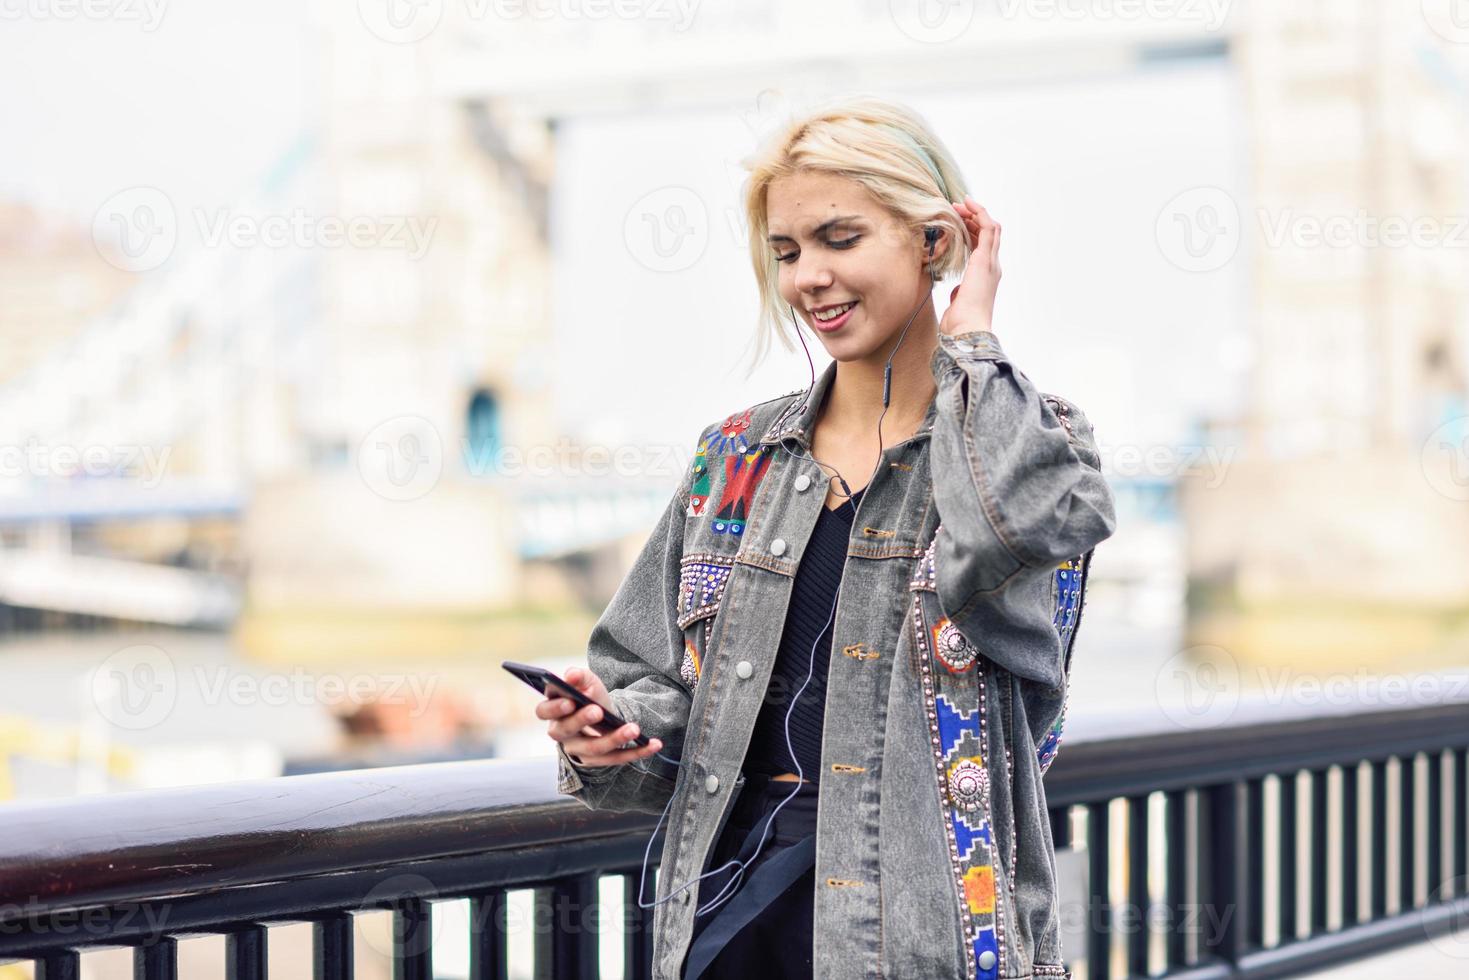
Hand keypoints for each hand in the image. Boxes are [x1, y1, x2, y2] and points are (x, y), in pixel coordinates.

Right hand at [538, 665, 662, 765]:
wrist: (604, 717)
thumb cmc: (590, 696)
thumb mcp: (587, 682)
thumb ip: (579, 676)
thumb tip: (571, 675)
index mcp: (553, 710)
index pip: (544, 710)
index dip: (555, 708)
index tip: (570, 701)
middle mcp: (561, 732)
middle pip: (565, 731)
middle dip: (581, 721)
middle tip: (598, 711)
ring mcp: (578, 750)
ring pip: (593, 749)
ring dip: (614, 739)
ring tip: (634, 729)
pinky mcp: (598, 761)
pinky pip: (616, 759)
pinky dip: (637, 752)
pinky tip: (654, 744)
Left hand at [938, 195, 1000, 336]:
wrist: (966, 328)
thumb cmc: (960, 321)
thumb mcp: (960, 302)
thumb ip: (961, 292)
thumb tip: (958, 290)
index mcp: (986, 276)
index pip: (983, 246)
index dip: (973, 230)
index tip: (958, 220)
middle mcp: (992, 267)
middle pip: (989, 234)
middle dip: (973, 218)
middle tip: (955, 209)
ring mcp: (991, 263)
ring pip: (991, 228)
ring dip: (975, 213)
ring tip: (958, 205)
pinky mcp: (985, 260)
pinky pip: (989, 228)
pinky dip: (980, 213)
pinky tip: (968, 204)